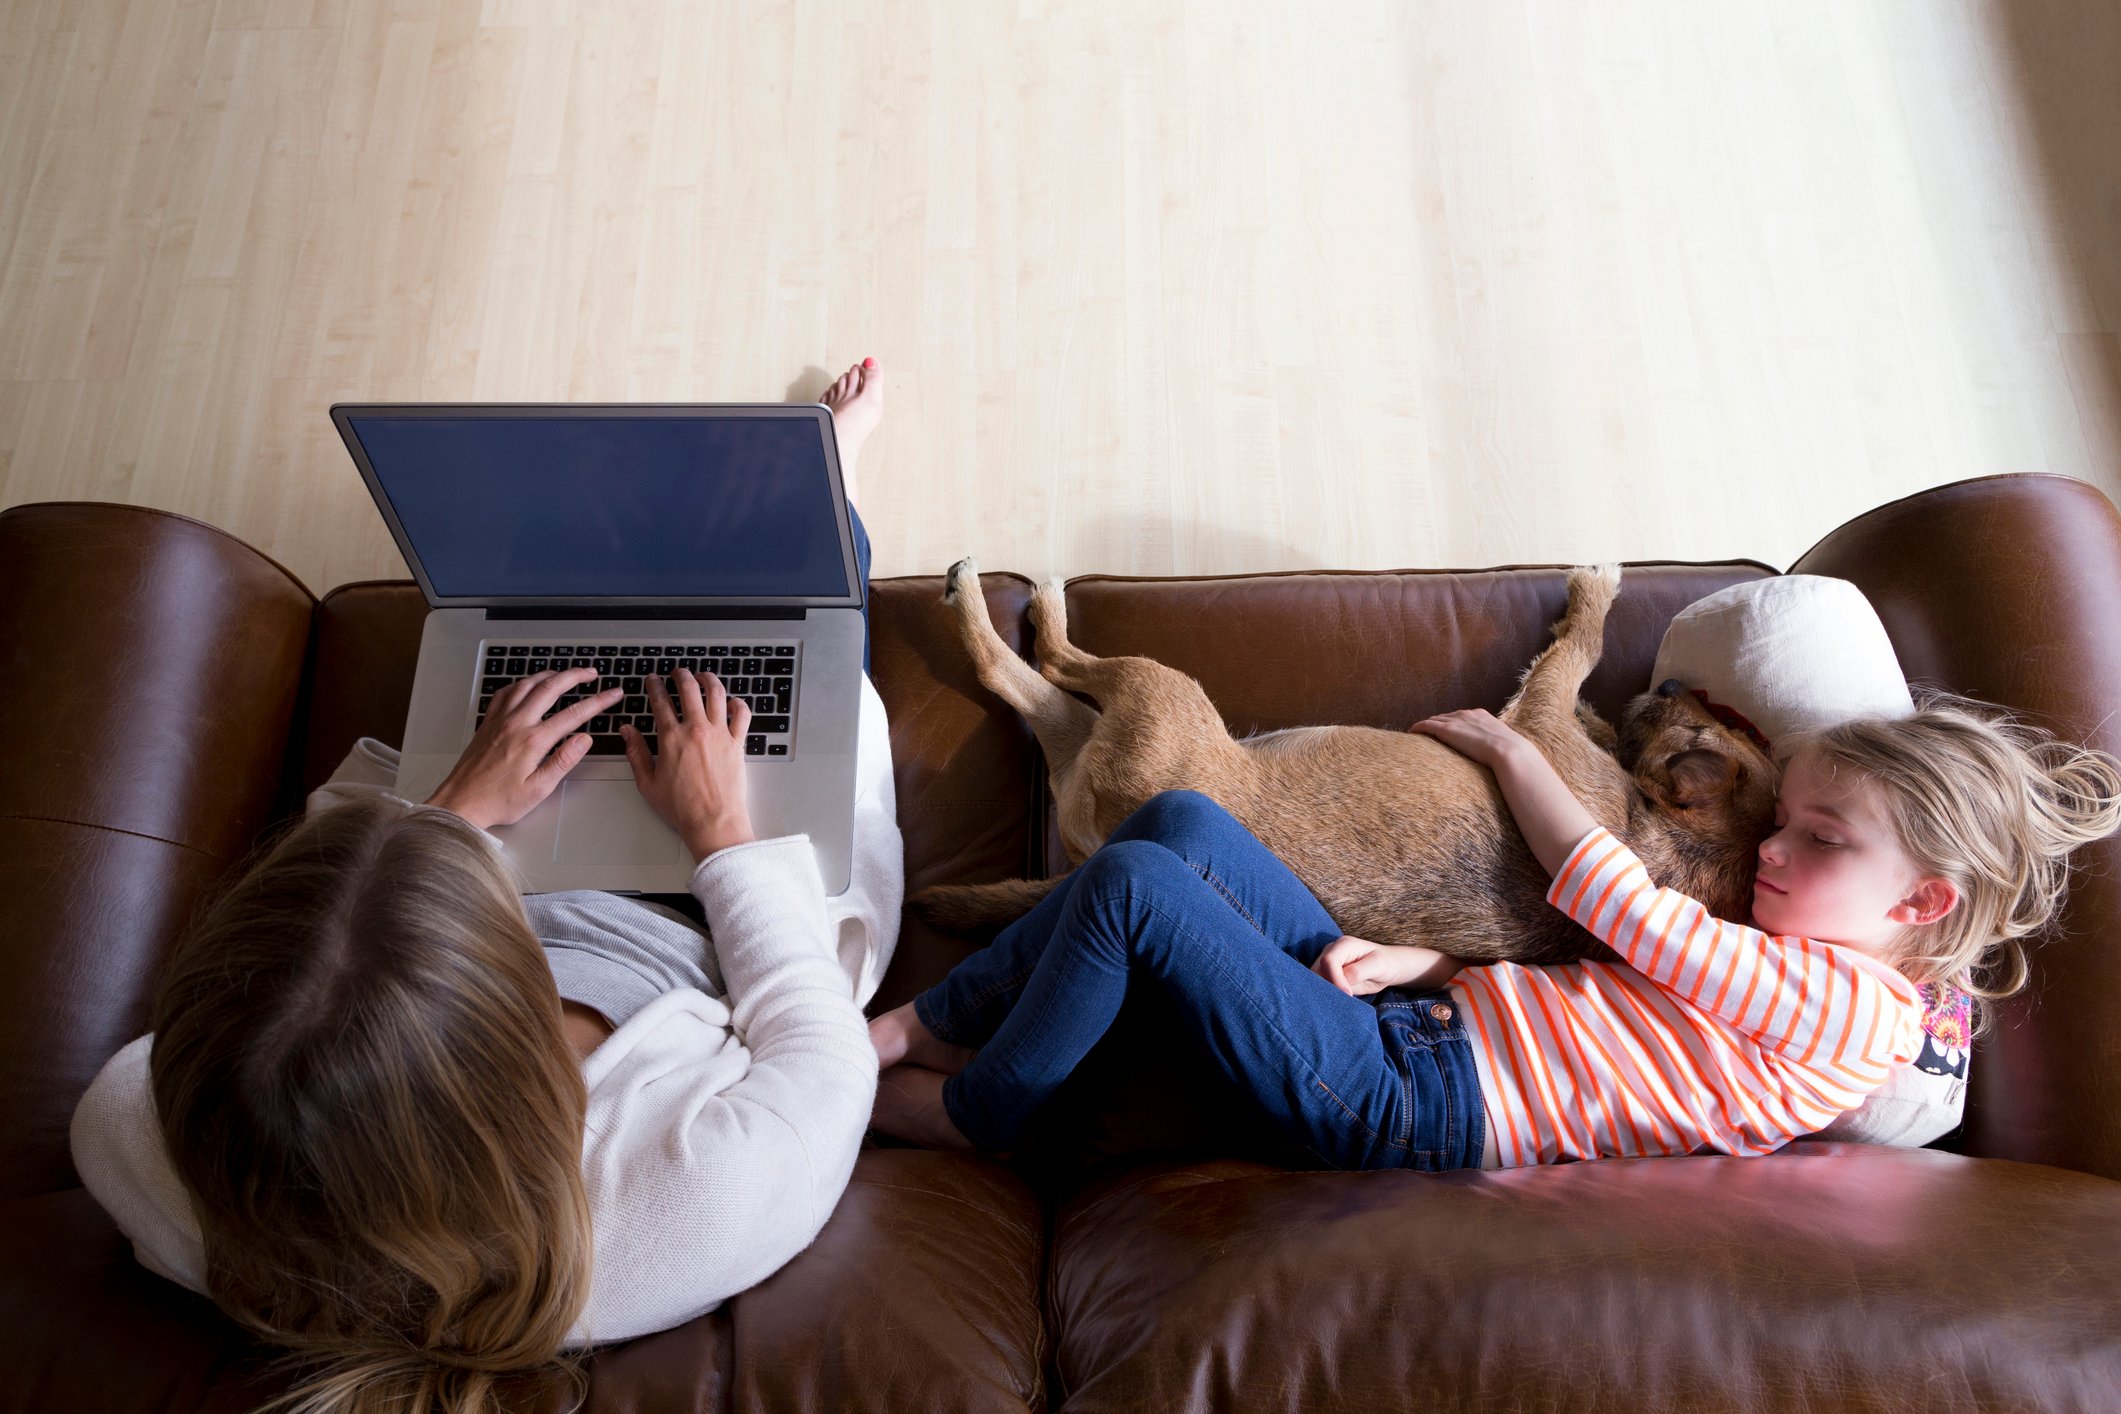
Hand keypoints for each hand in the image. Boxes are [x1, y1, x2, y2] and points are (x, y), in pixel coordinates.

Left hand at [424, 668, 621, 828]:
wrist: (461, 803)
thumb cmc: (498, 801)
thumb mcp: (539, 789)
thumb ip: (563, 761)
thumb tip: (584, 739)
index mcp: (533, 741)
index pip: (574, 714)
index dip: (598, 701)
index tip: (612, 694)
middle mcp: (516, 724)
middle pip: (551, 688)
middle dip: (575, 676)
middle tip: (591, 673)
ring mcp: (500, 720)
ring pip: (527, 684)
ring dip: (549, 674)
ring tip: (564, 673)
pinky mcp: (488, 723)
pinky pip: (505, 693)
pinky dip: (521, 683)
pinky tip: (527, 685)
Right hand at [621, 667, 755, 859]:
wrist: (714, 822)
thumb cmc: (682, 807)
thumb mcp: (648, 783)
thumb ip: (636, 753)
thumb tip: (627, 732)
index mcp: (671, 738)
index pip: (660, 701)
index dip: (654, 686)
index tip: (653, 680)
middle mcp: (696, 730)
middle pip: (689, 689)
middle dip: (681, 675)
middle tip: (677, 672)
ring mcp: (720, 735)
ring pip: (716, 694)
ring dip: (708, 680)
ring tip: (703, 676)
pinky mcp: (737, 743)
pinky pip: (742, 714)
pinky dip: (737, 703)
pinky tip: (731, 701)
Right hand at [1308, 935, 1448, 995]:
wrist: (1388, 968)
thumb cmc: (1386, 963)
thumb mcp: (1378, 966)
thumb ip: (1360, 971)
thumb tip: (1343, 980)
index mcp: (1344, 945)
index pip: (1329, 961)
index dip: (1335, 978)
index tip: (1348, 993)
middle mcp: (1331, 952)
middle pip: (1317, 970)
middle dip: (1325, 987)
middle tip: (1338, 1002)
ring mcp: (1327, 964)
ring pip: (1315, 979)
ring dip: (1322, 992)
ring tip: (1336, 1004)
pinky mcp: (1327, 975)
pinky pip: (1320, 985)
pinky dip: (1324, 995)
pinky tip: (1333, 1003)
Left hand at [1408, 707, 1528, 769]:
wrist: (1509, 752)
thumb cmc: (1511, 754)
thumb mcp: (1504, 745)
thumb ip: (1496, 746)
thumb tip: (1503, 758)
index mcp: (1482, 715)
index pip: (1461, 716)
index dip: (1452, 723)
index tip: (1446, 730)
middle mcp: (1468, 714)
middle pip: (1446, 716)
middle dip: (1437, 723)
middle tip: (1427, 732)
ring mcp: (1457, 720)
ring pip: (1435, 719)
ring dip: (1427, 725)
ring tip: (1418, 733)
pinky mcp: (1447, 729)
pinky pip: (1427, 725)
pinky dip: (1418, 727)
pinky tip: (1411, 732)